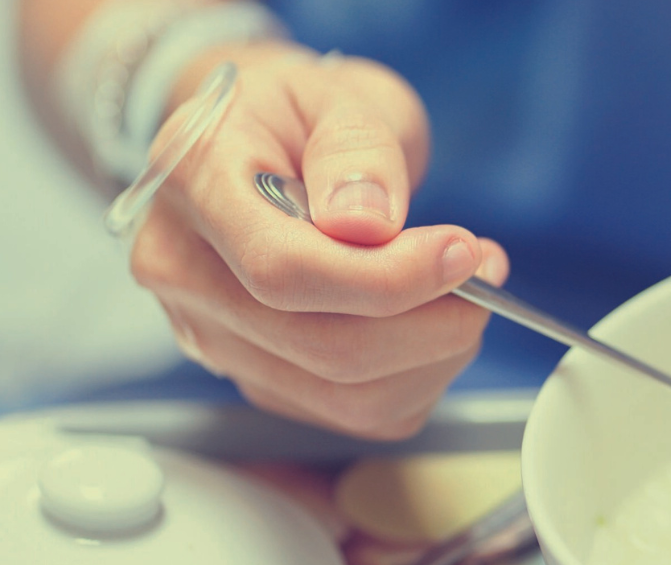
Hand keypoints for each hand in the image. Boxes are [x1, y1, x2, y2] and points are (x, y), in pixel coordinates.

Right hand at [130, 41, 508, 439]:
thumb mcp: (333, 93)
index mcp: (193, 184)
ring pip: (348, 396)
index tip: (460, 251)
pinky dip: (420, 378)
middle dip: (432, 320)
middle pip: (323, 346)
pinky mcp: (258, 378)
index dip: (388, 277)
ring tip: (467, 294)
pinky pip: (356, 413)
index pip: (284, 269)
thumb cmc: (296, 111)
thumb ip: (355, 147)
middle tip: (484, 269)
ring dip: (436, 355)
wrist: (257, 138)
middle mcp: (185, 274)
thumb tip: (369, 223)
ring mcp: (215, 337)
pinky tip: (433, 324)